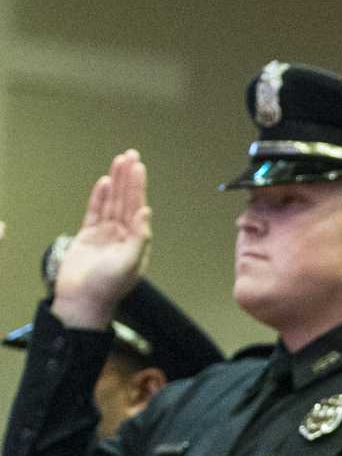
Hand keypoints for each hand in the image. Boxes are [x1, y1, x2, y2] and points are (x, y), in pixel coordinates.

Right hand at [51, 150, 152, 330]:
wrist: (82, 301)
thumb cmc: (108, 287)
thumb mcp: (130, 263)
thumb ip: (140, 237)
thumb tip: (146, 212)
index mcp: (137, 240)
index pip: (138, 206)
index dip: (138, 186)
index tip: (139, 167)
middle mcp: (123, 235)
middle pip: (126, 200)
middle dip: (129, 177)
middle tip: (131, 155)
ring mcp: (105, 235)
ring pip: (111, 202)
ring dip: (116, 182)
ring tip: (118, 162)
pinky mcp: (87, 237)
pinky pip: (94, 212)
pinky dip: (99, 197)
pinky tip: (104, 183)